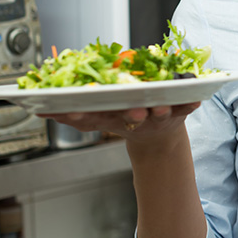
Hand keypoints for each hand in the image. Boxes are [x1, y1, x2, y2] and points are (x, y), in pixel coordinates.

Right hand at [40, 102, 201, 140]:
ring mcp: (158, 116)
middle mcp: (135, 118)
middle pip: (131, 117)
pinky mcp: (179, 112)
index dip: (83, 115)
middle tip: (131, 111)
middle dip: (131, 115)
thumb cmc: (124, 118)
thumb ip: (73, 114)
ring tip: (161, 105)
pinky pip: (188, 107)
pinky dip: (192, 103)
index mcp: (112, 118)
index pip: (93, 118)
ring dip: (160, 110)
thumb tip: (39, 107)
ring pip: (160, 113)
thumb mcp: (97, 118)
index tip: (75, 110)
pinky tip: (197, 99)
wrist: (159, 138)